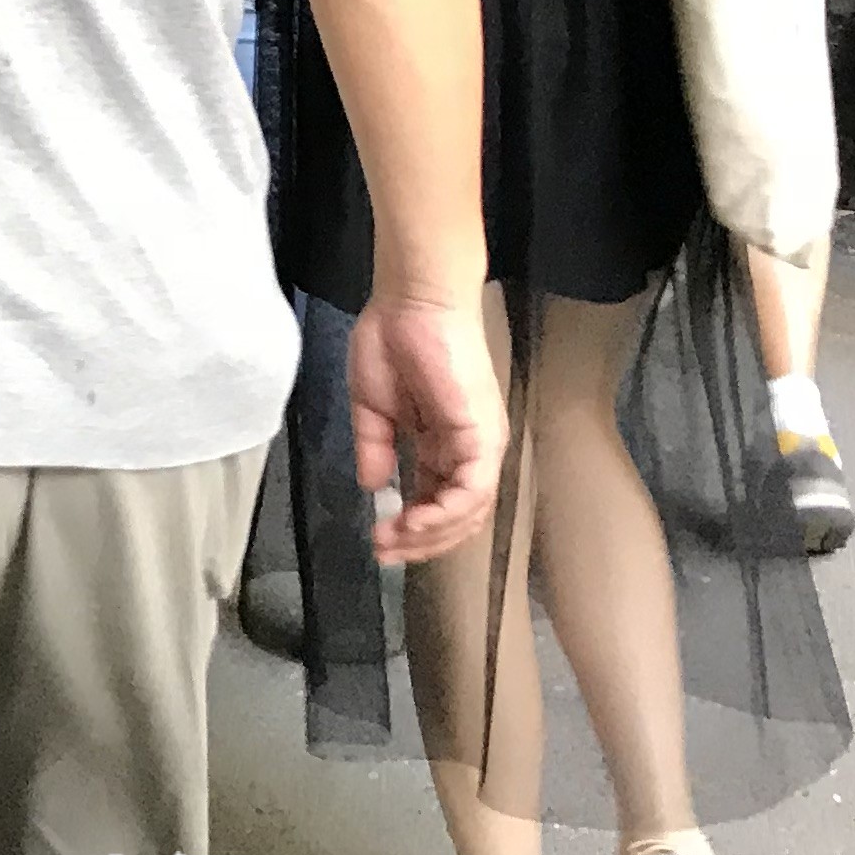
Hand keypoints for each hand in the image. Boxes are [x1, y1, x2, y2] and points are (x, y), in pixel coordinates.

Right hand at [349, 291, 506, 566]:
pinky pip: (472, 489)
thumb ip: (375, 447)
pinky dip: (445, 512)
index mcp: (446, 445)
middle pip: (458, 518)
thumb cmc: (391, 341)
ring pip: (470, 512)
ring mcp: (480, 445)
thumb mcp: (372, 407)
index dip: (411, 529)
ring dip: (431, 534)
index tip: (378, 541)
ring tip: (393, 539)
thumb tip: (372, 485)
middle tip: (383, 552)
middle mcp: (470, 452)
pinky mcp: (482, 435)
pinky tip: (414, 520)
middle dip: (420, 542)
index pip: (437, 502)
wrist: (410, 302)